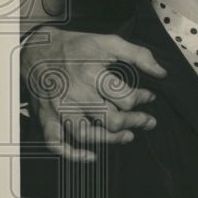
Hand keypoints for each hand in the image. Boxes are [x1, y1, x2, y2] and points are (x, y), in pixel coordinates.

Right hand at [21, 26, 166, 161]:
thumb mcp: (108, 42)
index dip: (143, 99)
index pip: (125, 97)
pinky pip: (56, 143)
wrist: (36, 48)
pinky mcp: (46, 117)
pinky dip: (73, 154)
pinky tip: (91, 155)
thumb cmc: (75, 46)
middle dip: (135, 122)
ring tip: (128, 136)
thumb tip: (161, 72)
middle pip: (110, 119)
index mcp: (91, 74)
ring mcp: (59, 108)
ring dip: (111, 140)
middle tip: (147, 121)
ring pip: (86, 134)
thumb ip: (138, 54)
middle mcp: (75, 94)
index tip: (148, 97)